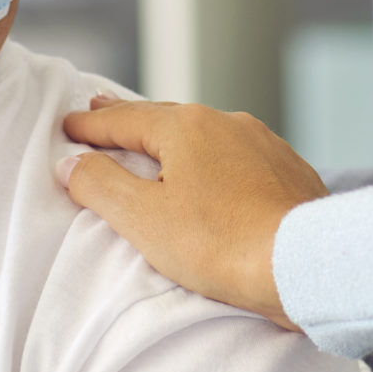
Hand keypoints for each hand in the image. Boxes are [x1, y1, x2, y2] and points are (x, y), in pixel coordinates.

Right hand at [59, 96, 329, 330]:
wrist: (305, 262)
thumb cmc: (221, 244)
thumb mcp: (144, 219)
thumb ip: (101, 186)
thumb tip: (72, 164)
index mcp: (187, 127)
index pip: (124, 120)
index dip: (91, 125)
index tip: (67, 125)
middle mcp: (227, 122)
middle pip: (166, 118)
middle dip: (130, 118)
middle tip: (102, 109)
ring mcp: (263, 144)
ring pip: (206, 135)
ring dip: (175, 138)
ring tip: (155, 140)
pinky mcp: (288, 170)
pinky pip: (238, 157)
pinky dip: (213, 160)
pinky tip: (213, 172)